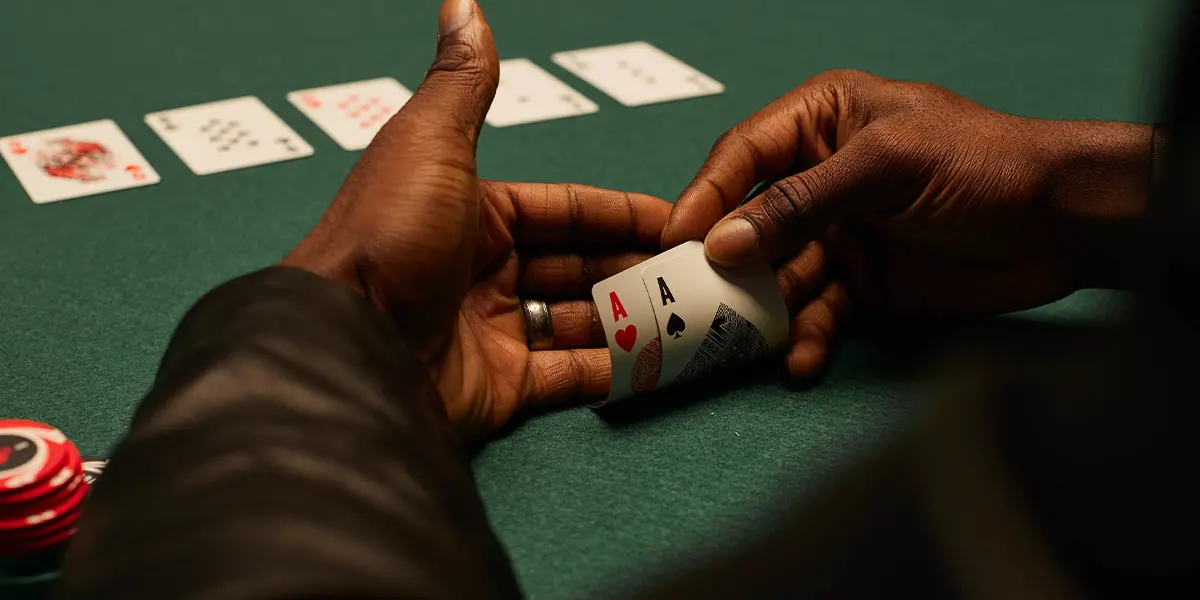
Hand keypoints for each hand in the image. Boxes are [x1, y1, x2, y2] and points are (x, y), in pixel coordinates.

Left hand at [283, 0, 669, 436]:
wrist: (345, 344)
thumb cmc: (389, 235)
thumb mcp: (431, 144)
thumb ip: (464, 83)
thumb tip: (462, 2)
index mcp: (472, 214)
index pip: (563, 211)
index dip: (619, 214)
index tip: (675, 221)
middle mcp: (482, 272)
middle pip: (576, 267)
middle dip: (633, 268)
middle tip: (694, 274)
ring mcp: (491, 332)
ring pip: (578, 321)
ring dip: (632, 318)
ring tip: (690, 317)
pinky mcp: (498, 388)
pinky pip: (569, 376)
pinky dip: (615, 371)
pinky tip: (659, 363)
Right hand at [664, 70, 1150, 374]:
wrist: (1062, 224)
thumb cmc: (980, 164)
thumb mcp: (884, 166)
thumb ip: (801, 203)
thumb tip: (724, 242)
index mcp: (820, 122)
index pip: (742, 155)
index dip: (705, 195)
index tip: (672, 240)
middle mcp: (820, 178)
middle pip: (749, 222)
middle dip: (725, 263)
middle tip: (693, 302)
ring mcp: (838, 233)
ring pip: (778, 274)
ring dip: (763, 309)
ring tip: (747, 342)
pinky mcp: (861, 283)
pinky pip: (817, 312)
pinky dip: (806, 337)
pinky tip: (799, 359)